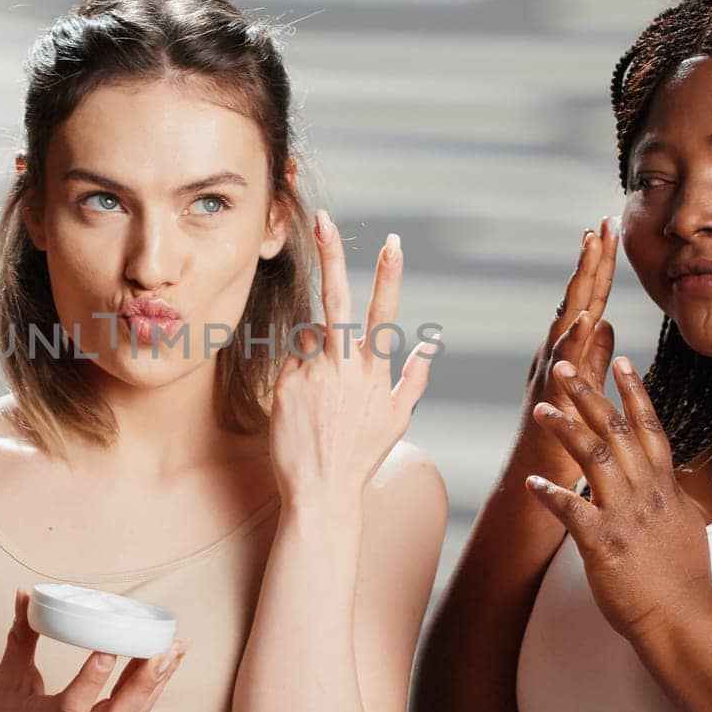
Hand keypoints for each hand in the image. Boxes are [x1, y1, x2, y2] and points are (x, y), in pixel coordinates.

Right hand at [0, 590, 186, 711]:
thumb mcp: (7, 679)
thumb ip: (21, 636)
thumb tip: (23, 594)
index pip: (72, 705)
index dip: (92, 678)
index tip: (108, 647)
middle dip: (145, 683)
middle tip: (164, 648)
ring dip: (157, 682)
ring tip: (174, 648)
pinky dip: (151, 689)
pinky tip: (164, 661)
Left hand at [267, 210, 436, 510]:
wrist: (320, 493)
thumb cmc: (360, 458)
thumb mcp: (398, 420)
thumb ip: (413, 378)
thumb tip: (427, 343)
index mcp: (374, 371)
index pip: (383, 313)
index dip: (388, 275)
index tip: (391, 242)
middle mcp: (342, 367)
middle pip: (336, 298)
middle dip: (331, 254)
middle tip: (322, 217)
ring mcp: (310, 374)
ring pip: (309, 338)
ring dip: (314, 356)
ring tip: (318, 401)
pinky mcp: (283, 386)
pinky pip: (289, 365)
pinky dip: (296, 377)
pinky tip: (302, 409)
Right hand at [520, 217, 618, 481]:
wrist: (533, 480)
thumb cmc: (561, 440)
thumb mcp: (583, 390)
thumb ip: (592, 358)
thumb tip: (604, 324)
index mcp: (567, 352)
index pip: (588, 300)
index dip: (600, 267)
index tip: (609, 231)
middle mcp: (555, 354)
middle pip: (577, 299)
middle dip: (591, 260)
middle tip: (603, 223)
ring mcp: (550, 370)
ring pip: (567, 319)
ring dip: (580, 283)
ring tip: (591, 248)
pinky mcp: (550, 394)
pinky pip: (563, 363)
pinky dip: (572, 338)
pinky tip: (584, 316)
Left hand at [525, 356, 711, 641]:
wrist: (684, 619)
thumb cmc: (683, 578)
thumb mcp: (687, 524)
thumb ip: (673, 496)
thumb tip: (669, 480)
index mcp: (664, 486)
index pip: (649, 427)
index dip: (634, 392)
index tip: (620, 360)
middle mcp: (646, 493)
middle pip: (616, 430)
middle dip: (589, 395)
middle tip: (565, 367)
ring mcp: (625, 516)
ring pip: (593, 458)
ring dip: (565, 430)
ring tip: (541, 409)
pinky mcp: (604, 543)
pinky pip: (572, 510)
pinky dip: (550, 493)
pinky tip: (529, 481)